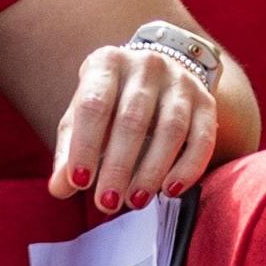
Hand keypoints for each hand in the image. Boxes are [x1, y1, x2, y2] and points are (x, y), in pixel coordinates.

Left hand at [48, 32, 226, 211]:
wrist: (158, 74)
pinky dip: (188, 168)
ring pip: (170, 129)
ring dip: (152, 171)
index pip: (94, 104)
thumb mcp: (85, 116)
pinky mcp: (206, 101)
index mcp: (108, 63)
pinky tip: (171, 190)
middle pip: (133, 120)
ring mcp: (180, 81)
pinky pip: (202, 138)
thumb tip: (59, 188)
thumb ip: (70, 150)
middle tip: (107, 203)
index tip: (79, 183)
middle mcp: (146, 65)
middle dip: (118, 166)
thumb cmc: (112, 101)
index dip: (85, 146)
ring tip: (135, 201)